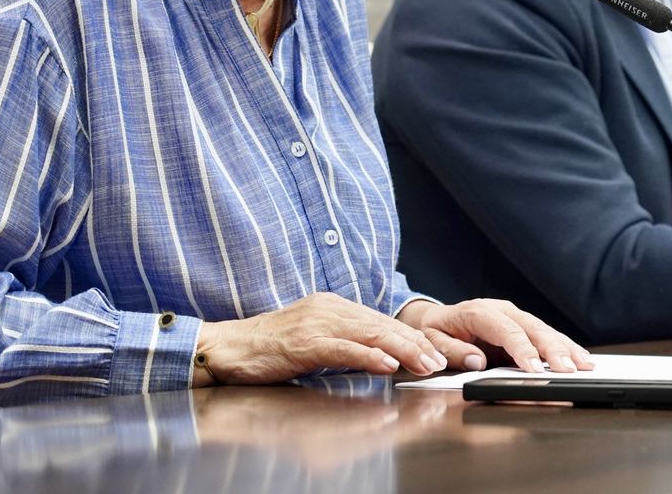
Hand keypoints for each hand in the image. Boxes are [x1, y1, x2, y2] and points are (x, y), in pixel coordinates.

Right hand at [194, 292, 455, 385]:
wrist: (227, 347)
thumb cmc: (269, 348)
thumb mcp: (315, 339)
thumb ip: (346, 342)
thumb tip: (380, 355)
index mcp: (335, 307)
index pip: (384, 321)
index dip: (414, 337)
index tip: (439, 352)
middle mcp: (330, 309)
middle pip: (384, 325)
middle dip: (418, 344)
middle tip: (444, 360)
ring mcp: (316, 323)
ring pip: (370, 333)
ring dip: (403, 350)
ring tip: (426, 363)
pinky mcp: (302, 342)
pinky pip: (341, 348)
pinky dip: (367, 355)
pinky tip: (387, 363)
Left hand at [397, 298, 594, 373]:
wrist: (436, 317)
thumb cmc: (435, 331)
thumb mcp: (433, 341)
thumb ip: (453, 351)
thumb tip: (477, 361)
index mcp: (478, 312)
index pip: (505, 330)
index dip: (522, 349)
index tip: (534, 368)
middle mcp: (501, 310)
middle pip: (532, 328)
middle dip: (552, 349)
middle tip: (569, 369)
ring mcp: (515, 315)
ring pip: (544, 330)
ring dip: (565, 347)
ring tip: (584, 364)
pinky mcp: (523, 325)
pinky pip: (545, 335)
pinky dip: (564, 346)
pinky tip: (580, 356)